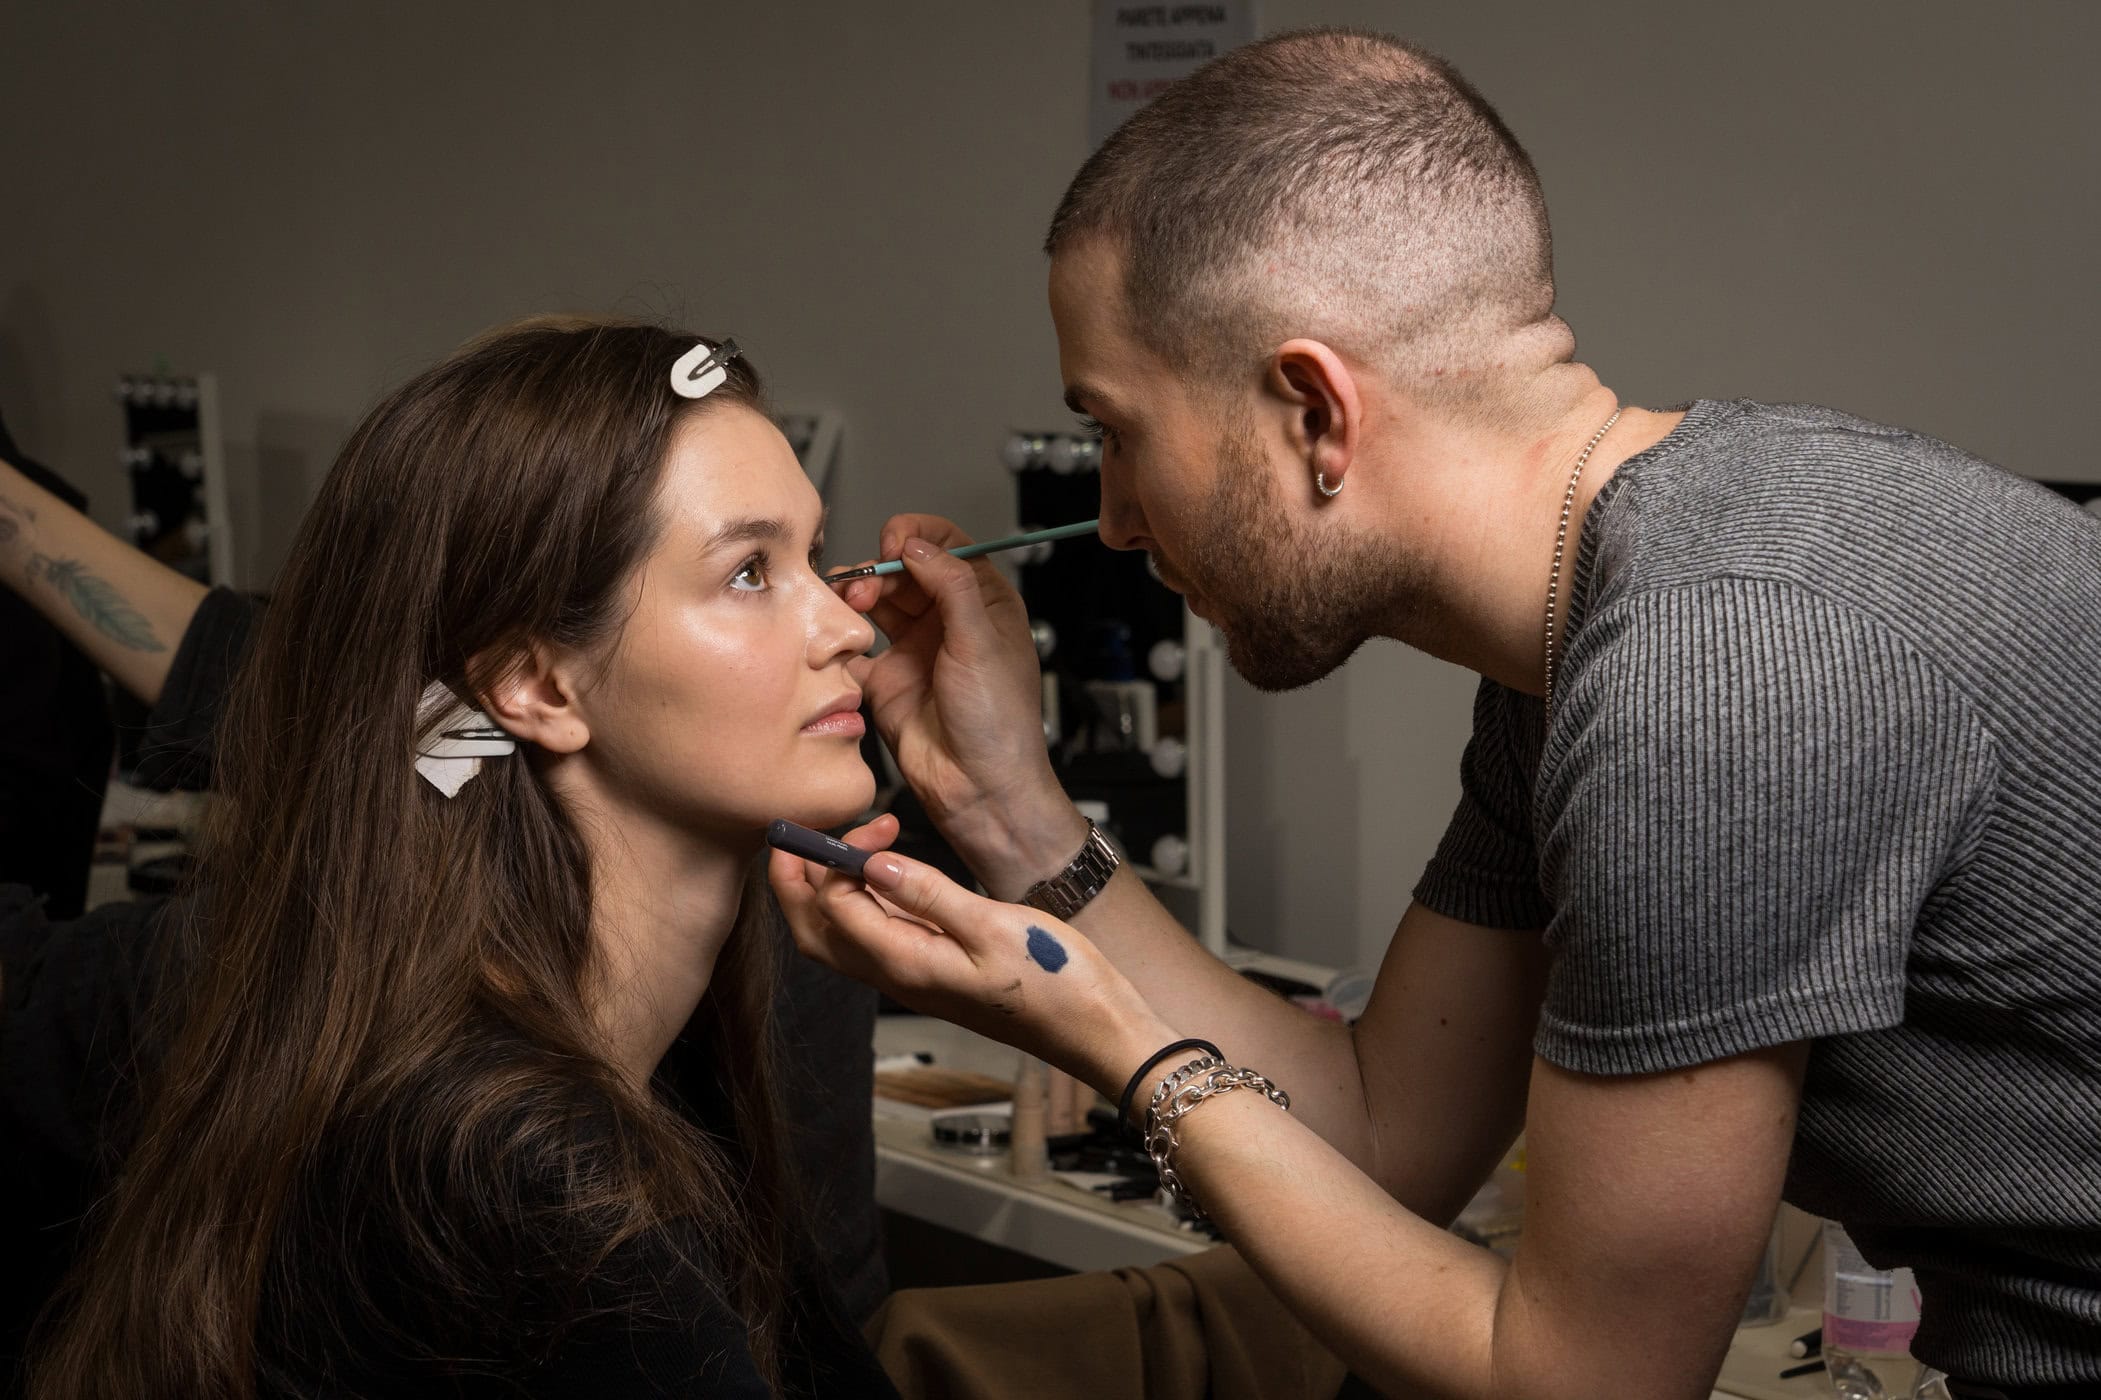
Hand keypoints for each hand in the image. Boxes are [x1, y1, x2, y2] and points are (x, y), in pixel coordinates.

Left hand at [768, 817, 1175, 1091]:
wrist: (1094, 1029)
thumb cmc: (1056, 983)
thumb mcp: (993, 927)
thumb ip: (929, 894)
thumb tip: (873, 864)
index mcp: (905, 966)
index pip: (833, 907)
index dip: (835, 859)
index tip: (872, 823)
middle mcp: (898, 977)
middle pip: (816, 931)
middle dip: (799, 881)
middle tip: (812, 834)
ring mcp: (914, 978)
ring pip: (841, 936)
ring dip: (830, 889)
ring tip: (855, 842)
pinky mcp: (932, 973)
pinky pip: (877, 939)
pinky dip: (865, 903)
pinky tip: (890, 875)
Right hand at [835, 516, 1086, 895]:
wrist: (978, 789)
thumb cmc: (1000, 724)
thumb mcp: (982, 643)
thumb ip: (951, 587)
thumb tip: (919, 546)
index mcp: (983, 604)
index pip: (949, 546)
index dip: (919, 536)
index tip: (896, 543)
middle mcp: (947, 621)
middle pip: (904, 571)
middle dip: (880, 568)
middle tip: (865, 582)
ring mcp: (914, 649)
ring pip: (876, 601)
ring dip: (857, 594)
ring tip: (849, 602)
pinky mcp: (884, 679)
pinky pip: (854, 646)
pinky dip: (840, 636)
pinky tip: (840, 636)